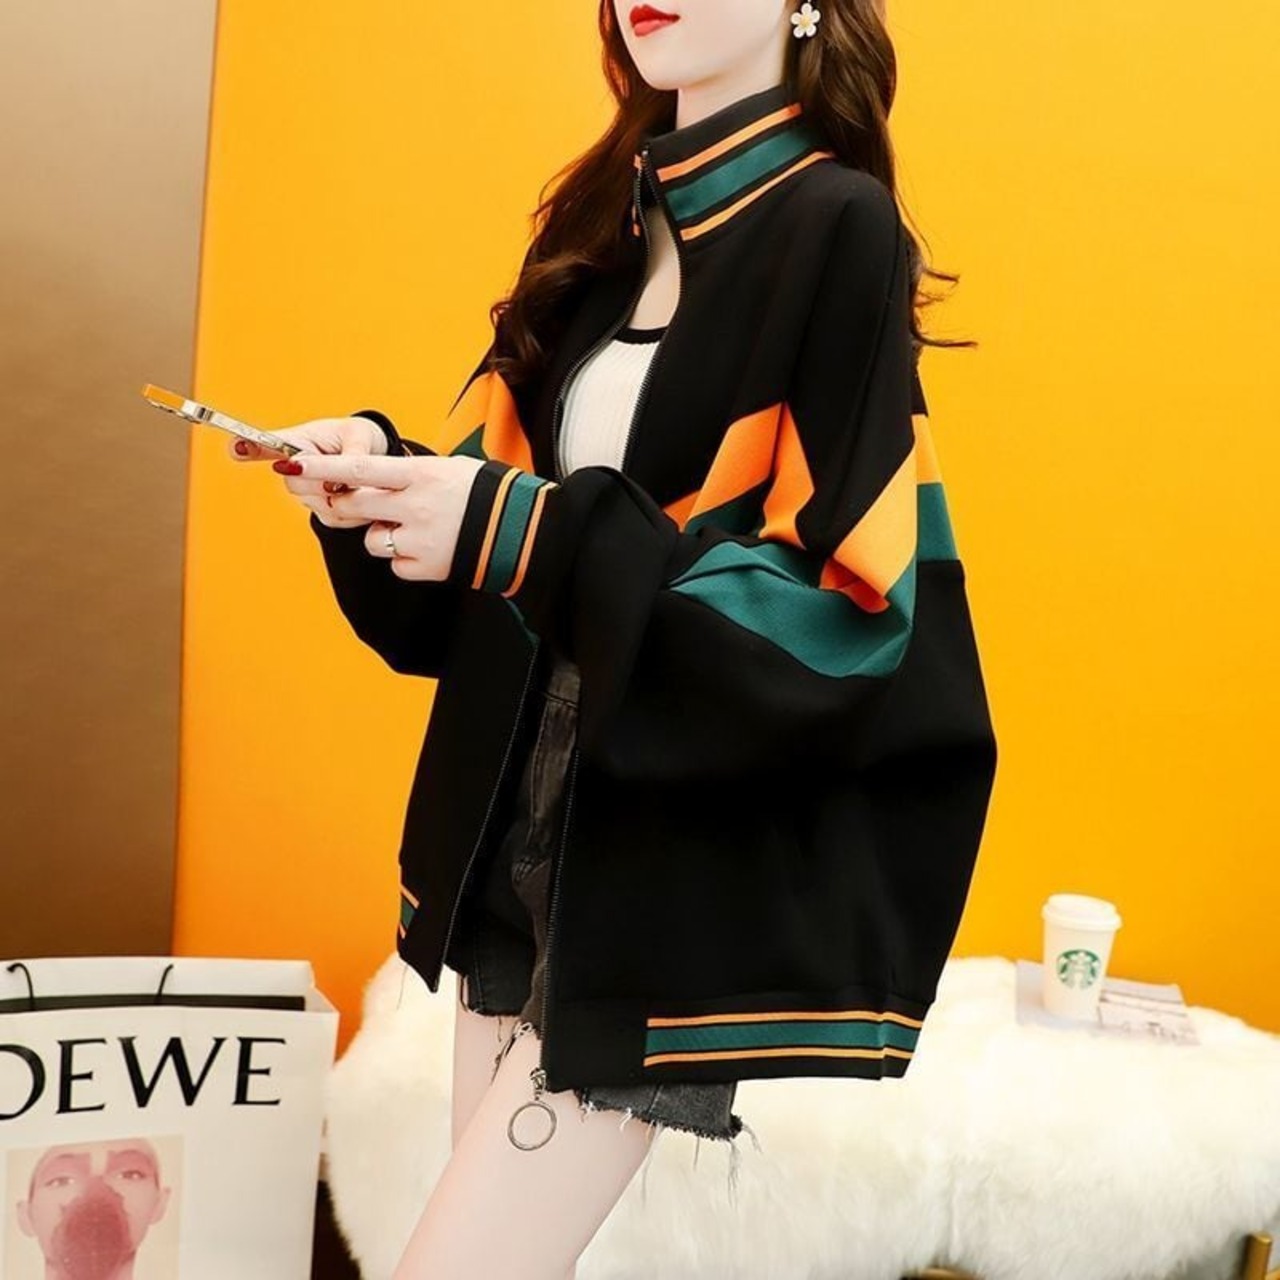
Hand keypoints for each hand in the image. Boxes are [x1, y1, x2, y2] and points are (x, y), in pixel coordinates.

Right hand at [227, 416, 389, 530]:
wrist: (374, 456)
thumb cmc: (359, 439)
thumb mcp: (360, 436)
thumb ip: (351, 456)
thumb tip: (339, 482)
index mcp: (299, 442)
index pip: (267, 444)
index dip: (250, 447)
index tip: (236, 447)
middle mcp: (295, 469)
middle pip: (295, 483)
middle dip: (323, 480)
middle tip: (342, 471)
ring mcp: (308, 494)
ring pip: (319, 504)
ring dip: (344, 495)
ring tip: (360, 481)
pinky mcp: (325, 514)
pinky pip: (337, 519)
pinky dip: (356, 510)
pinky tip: (361, 496)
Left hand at [277, 452, 487, 579]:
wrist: (524, 531)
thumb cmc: (487, 493)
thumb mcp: (449, 468)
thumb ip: (410, 474)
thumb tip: (372, 478)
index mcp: (421, 474)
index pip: (359, 468)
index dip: (322, 466)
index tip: (292, 462)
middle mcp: (416, 505)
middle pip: (355, 504)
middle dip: (346, 504)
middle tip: (354, 502)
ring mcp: (420, 539)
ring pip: (372, 539)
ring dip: (382, 534)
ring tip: (415, 529)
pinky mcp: (427, 567)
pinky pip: (396, 564)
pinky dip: (406, 558)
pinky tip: (430, 549)